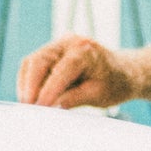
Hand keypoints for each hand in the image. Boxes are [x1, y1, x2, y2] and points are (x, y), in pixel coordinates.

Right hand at [17, 36, 136, 108]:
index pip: (61, 69)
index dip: (48, 90)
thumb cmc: (115, 83)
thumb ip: (74, 99)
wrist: (124, 72)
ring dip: (26, 84)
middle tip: (27, 108)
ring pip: (32, 61)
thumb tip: (51, 107)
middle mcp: (70, 42)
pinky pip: (33, 64)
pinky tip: (30, 97)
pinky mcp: (52, 52)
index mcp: (86, 50)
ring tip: (27, 105)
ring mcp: (59, 44)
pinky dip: (28, 80)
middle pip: (40, 60)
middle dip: (30, 86)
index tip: (39, 108)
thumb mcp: (99, 95)